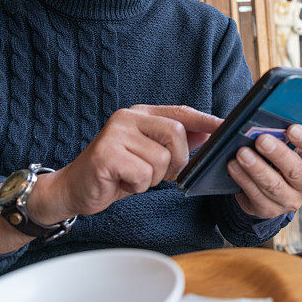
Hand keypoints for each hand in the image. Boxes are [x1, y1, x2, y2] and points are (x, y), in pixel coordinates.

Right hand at [38, 105, 221, 220]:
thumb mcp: (150, 154)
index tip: (227, 128)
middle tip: (163, 174)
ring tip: (134, 177)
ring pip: (161, 159)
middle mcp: (128, 117)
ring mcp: (115, 133)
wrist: (74, 189)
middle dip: (178, 161)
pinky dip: (139, 185)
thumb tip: (209, 134)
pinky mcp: (106, 154)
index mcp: (141, 114)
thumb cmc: (116, 172)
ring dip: (154, 178)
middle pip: (176, 133)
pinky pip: (144, 173)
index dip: (207, 121)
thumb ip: (176, 143)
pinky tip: (122, 183)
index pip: (182, 112)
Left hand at [227, 124, 301, 218]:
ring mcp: (290, 201)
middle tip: (261, 139)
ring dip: (256, 168)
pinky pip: (256, 195)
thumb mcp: (284, 145)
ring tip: (242, 153)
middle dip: (277, 153)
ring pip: (274, 185)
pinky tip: (234, 167)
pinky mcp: (270, 210)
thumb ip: (274, 131)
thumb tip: (242, 120)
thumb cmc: (279, 158)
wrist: (270, 190)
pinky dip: (243, 179)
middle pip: (295, 170)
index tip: (292, 128)